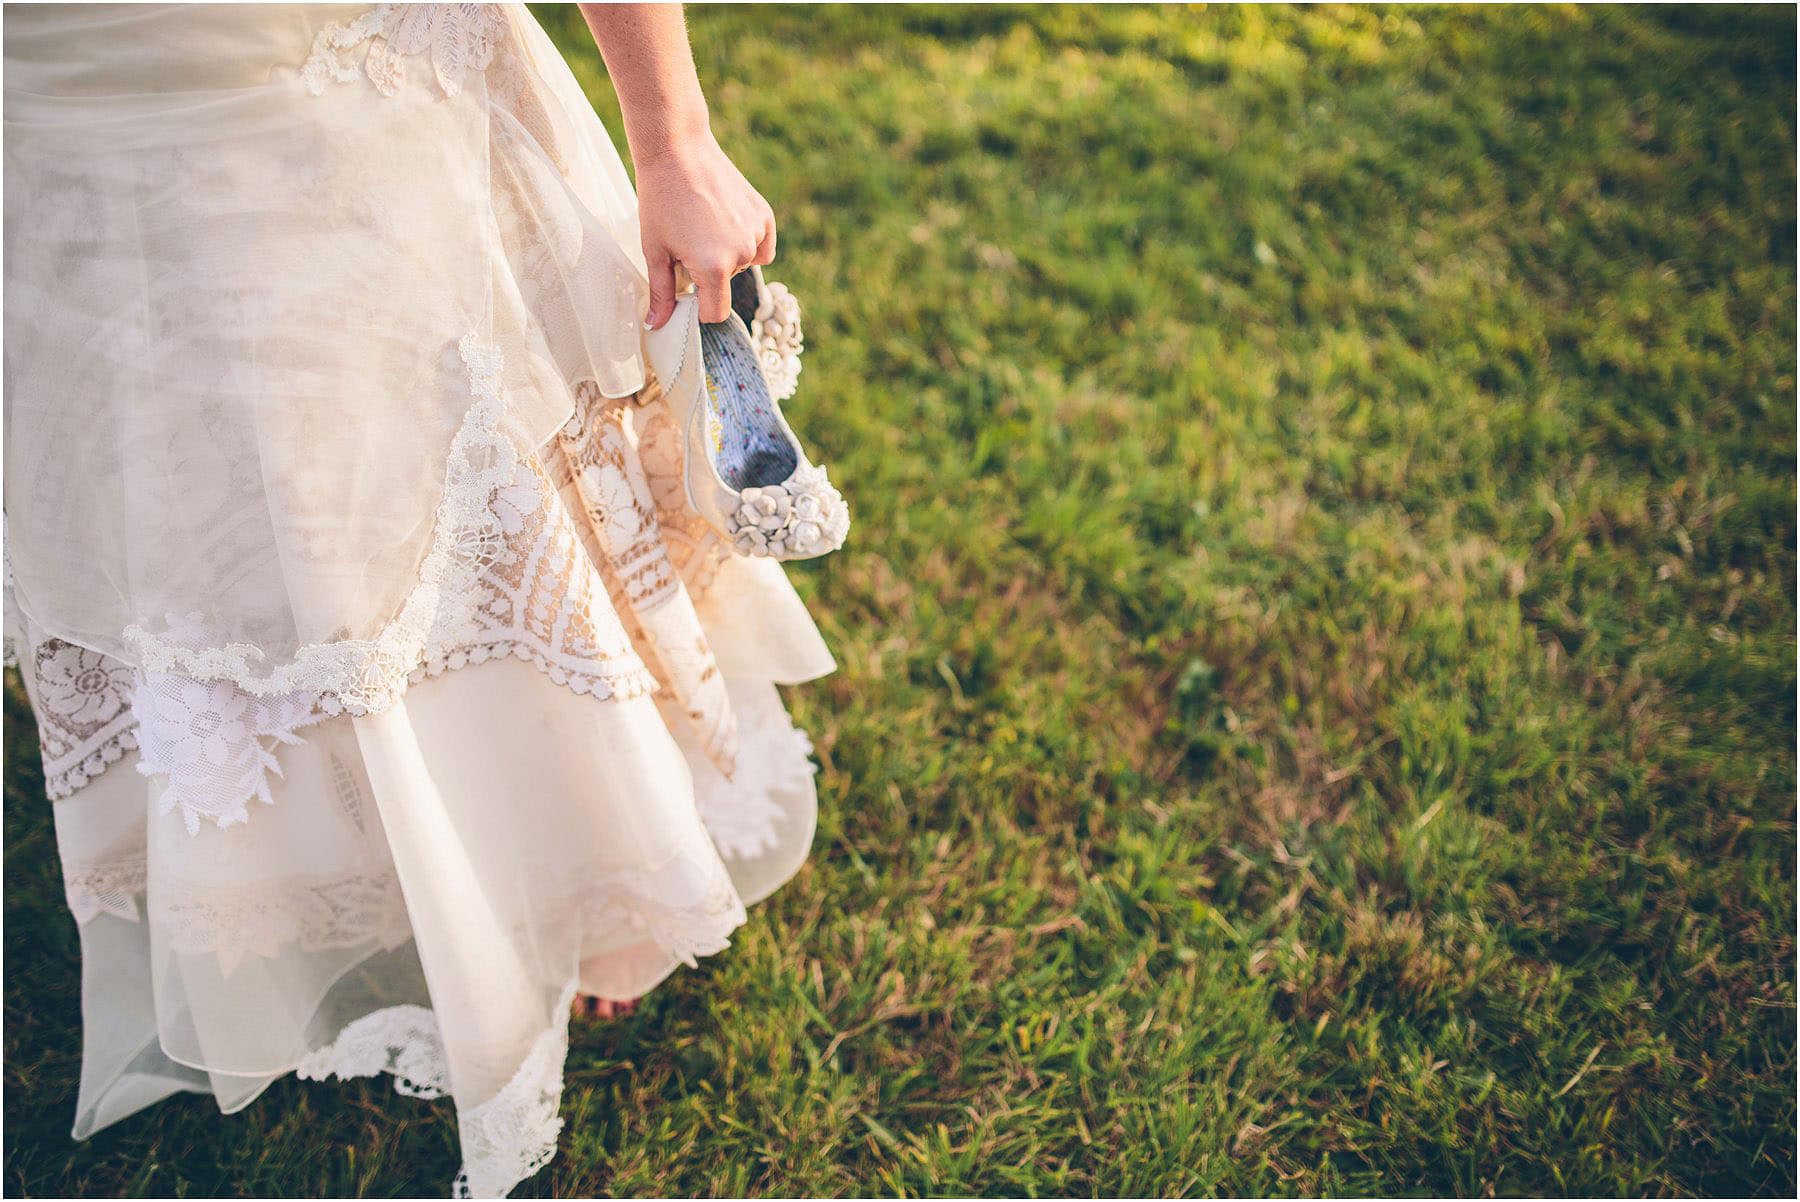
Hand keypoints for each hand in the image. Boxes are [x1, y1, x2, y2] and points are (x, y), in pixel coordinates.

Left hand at [636, 132, 776, 327]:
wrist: (677, 150)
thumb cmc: (659, 200)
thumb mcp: (654, 251)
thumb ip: (661, 292)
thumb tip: (656, 326)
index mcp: (714, 268)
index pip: (715, 312)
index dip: (698, 308)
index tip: (687, 291)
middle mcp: (742, 254)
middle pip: (726, 285)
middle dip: (708, 274)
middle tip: (687, 241)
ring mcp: (756, 233)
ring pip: (743, 264)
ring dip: (726, 255)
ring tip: (703, 225)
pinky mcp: (764, 216)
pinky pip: (761, 246)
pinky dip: (746, 242)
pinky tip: (725, 222)